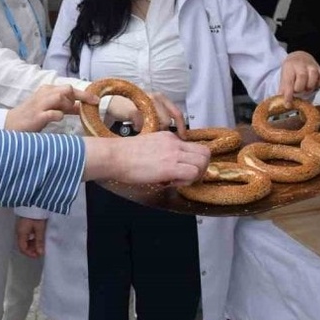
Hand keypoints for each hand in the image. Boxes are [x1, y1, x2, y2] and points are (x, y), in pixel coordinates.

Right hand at [5, 85, 93, 131]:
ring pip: (61, 97)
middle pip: (67, 89)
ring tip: (63, 114)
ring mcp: (40, 104)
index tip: (96, 100)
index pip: (69, 88)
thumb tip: (82, 107)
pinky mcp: (37, 116)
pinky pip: (53, 113)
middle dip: (79, 97)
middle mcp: (44, 94)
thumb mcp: (50, 109)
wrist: (10, 125)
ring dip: (67, 106)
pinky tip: (56, 119)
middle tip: (84, 108)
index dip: (85, 94)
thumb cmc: (32, 117)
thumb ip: (65, 107)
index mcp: (47, 90)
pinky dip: (58, 116)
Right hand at [15, 218, 46, 257]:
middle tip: (41, 250)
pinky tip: (38, 237)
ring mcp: (21, 228)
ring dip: (32, 244)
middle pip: (23, 245)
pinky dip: (32, 238)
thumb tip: (40, 253)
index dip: (30, 253)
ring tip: (41, 244)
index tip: (38, 255)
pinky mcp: (24, 224)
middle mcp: (19, 232)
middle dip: (32, 249)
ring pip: (25, 240)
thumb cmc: (35, 214)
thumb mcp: (39, 228)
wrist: (33, 202)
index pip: (22, 248)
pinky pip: (27, 235)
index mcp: (21, 233)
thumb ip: (39, 241)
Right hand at [82, 131, 209, 186]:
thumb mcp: (149, 146)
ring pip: (203, 162)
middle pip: (205, 152)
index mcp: (169, 137)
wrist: (115, 156)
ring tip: (179, 180)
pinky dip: (187, 181)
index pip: (195, 146)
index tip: (182, 170)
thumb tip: (171, 167)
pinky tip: (173, 183)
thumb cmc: (125, 155)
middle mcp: (174, 142)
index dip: (193, 160)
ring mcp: (173, 153)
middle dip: (201, 167)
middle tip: (187, 176)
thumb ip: (163, 152)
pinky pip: (192, 173)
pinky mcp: (169, 166)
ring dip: (195, 175)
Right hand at [106, 92, 184, 132]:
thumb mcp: (152, 108)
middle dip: (163, 132)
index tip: (182, 137)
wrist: (114, 102)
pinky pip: (141, 126)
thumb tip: (175, 133)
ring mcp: (143, 104)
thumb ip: (163, 116)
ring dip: (151, 131)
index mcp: (162, 98)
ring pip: (155, 125)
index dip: (181, 127)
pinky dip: (139, 129)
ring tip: (145, 130)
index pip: (177, 113)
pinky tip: (135, 127)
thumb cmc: (134, 106)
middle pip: (167, 121)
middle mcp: (154, 98)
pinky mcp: (133, 111)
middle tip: (157, 137)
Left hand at [278, 51, 319, 105]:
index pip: (288, 81)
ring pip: (314, 75)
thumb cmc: (292, 70)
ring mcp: (312, 66)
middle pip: (302, 76)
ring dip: (310, 86)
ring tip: (306, 88)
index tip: (288, 104)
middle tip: (298, 91)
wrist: (300, 57)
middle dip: (300, 88)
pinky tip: (316, 85)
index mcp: (289, 67)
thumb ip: (283, 89)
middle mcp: (301, 65)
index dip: (288, 94)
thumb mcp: (284, 77)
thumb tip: (279, 101)